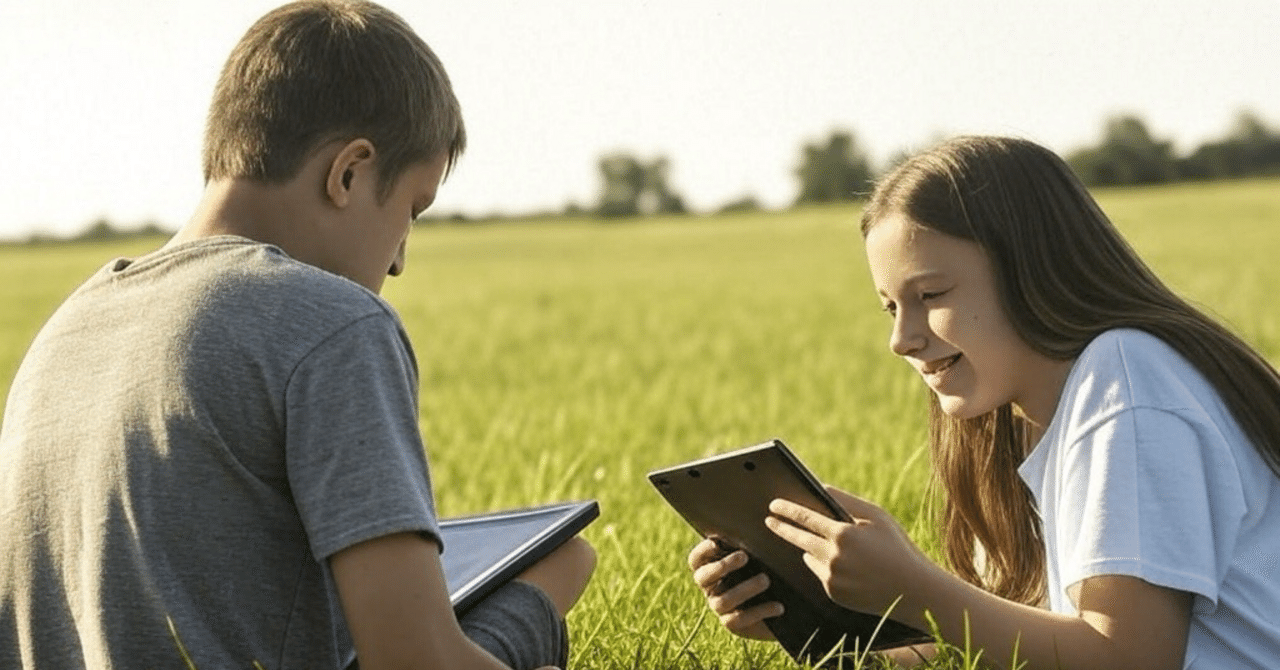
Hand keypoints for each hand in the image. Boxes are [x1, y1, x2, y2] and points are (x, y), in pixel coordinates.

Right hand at [687, 538, 782, 639]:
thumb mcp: (755, 555)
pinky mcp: (732, 625)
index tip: (717, 542)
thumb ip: (746, 543)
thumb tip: (750, 521)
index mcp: (708, 568)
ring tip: (766, 579)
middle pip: (704, 578)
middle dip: (723, 566)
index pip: (696, 560)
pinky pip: (741, 619)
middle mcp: (709, 588)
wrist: (780, 602)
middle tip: (744, 556)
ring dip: (745, 588)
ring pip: (723, 600)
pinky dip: (760, 611)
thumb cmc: (764, 568)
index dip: (702, 551)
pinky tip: (778, 606)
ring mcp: (718, 607)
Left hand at [765, 486, 935, 623]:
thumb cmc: (897, 547)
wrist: (913, 591)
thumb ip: (846, 501)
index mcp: (843, 534)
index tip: (772, 505)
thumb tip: (821, 488)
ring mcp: (832, 578)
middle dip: (781, 528)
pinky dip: (826, 566)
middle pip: (798, 539)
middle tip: (768, 521)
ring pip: (810, 557)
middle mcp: (833, 557)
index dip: (786, 510)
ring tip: (834, 546)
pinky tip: (848, 566)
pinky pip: (821, 574)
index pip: (805, 518)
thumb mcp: (876, 517)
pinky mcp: (833, 594)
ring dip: (812, 549)